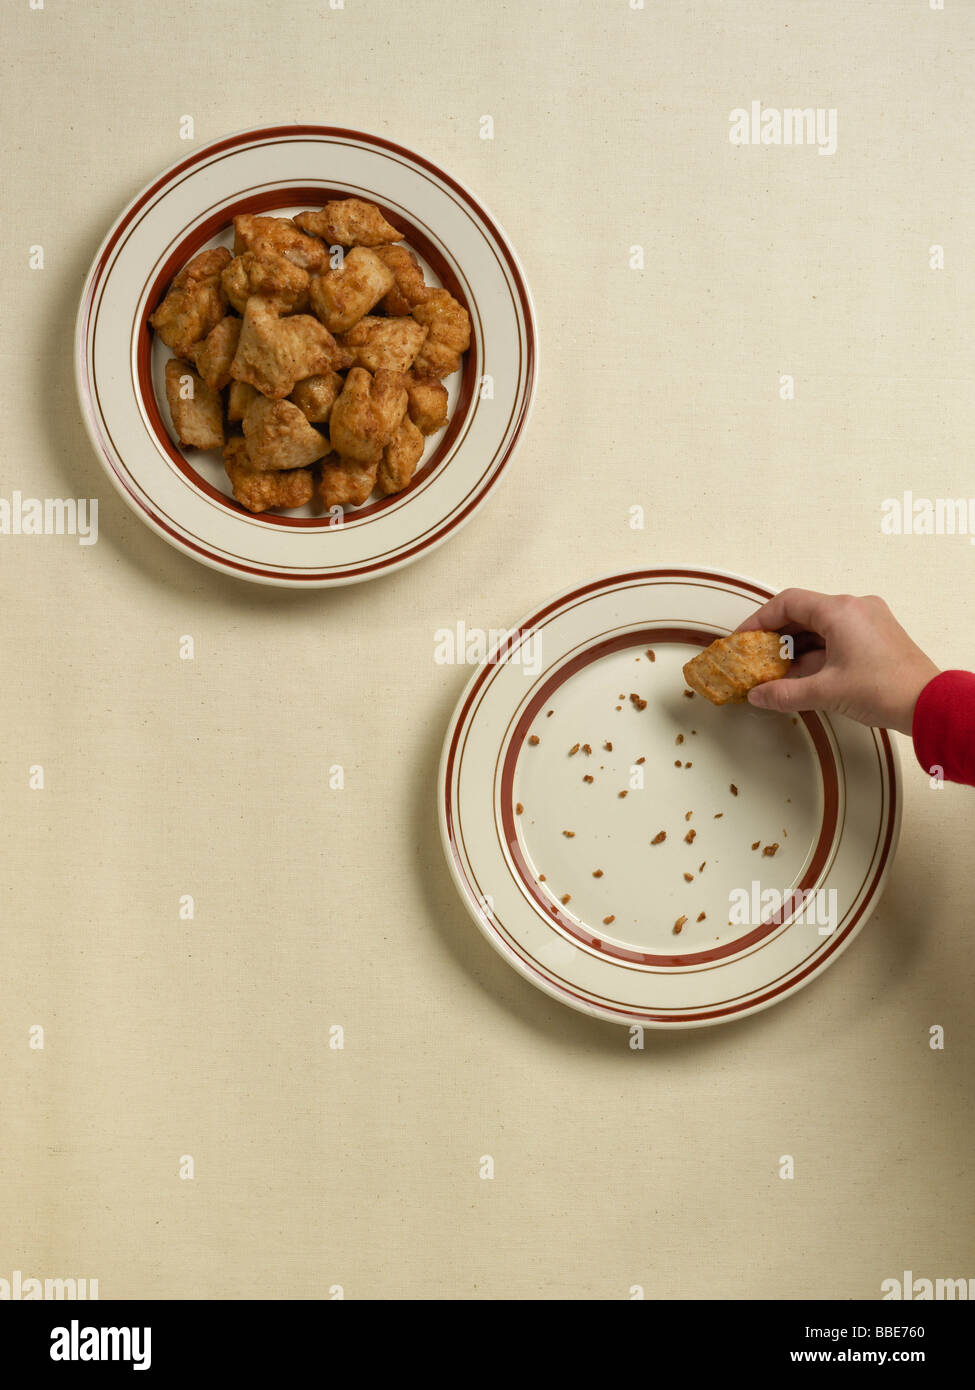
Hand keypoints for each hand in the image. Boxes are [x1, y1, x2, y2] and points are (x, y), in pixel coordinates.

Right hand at [735, 589, 939, 733]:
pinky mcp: (877, 636)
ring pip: (820, 627)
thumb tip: (758, 695)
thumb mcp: (825, 692)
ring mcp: (869, 621)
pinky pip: (837, 636)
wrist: (929, 704)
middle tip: (756, 656)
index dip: (760, 620)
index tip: (744, 638)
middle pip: (803, 613)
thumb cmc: (885, 689)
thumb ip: (784, 693)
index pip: (788, 602)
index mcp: (840, 611)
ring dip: (796, 647)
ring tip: (777, 671)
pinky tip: (803, 674)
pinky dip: (816, 652)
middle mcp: (855, 608)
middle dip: (777, 636)